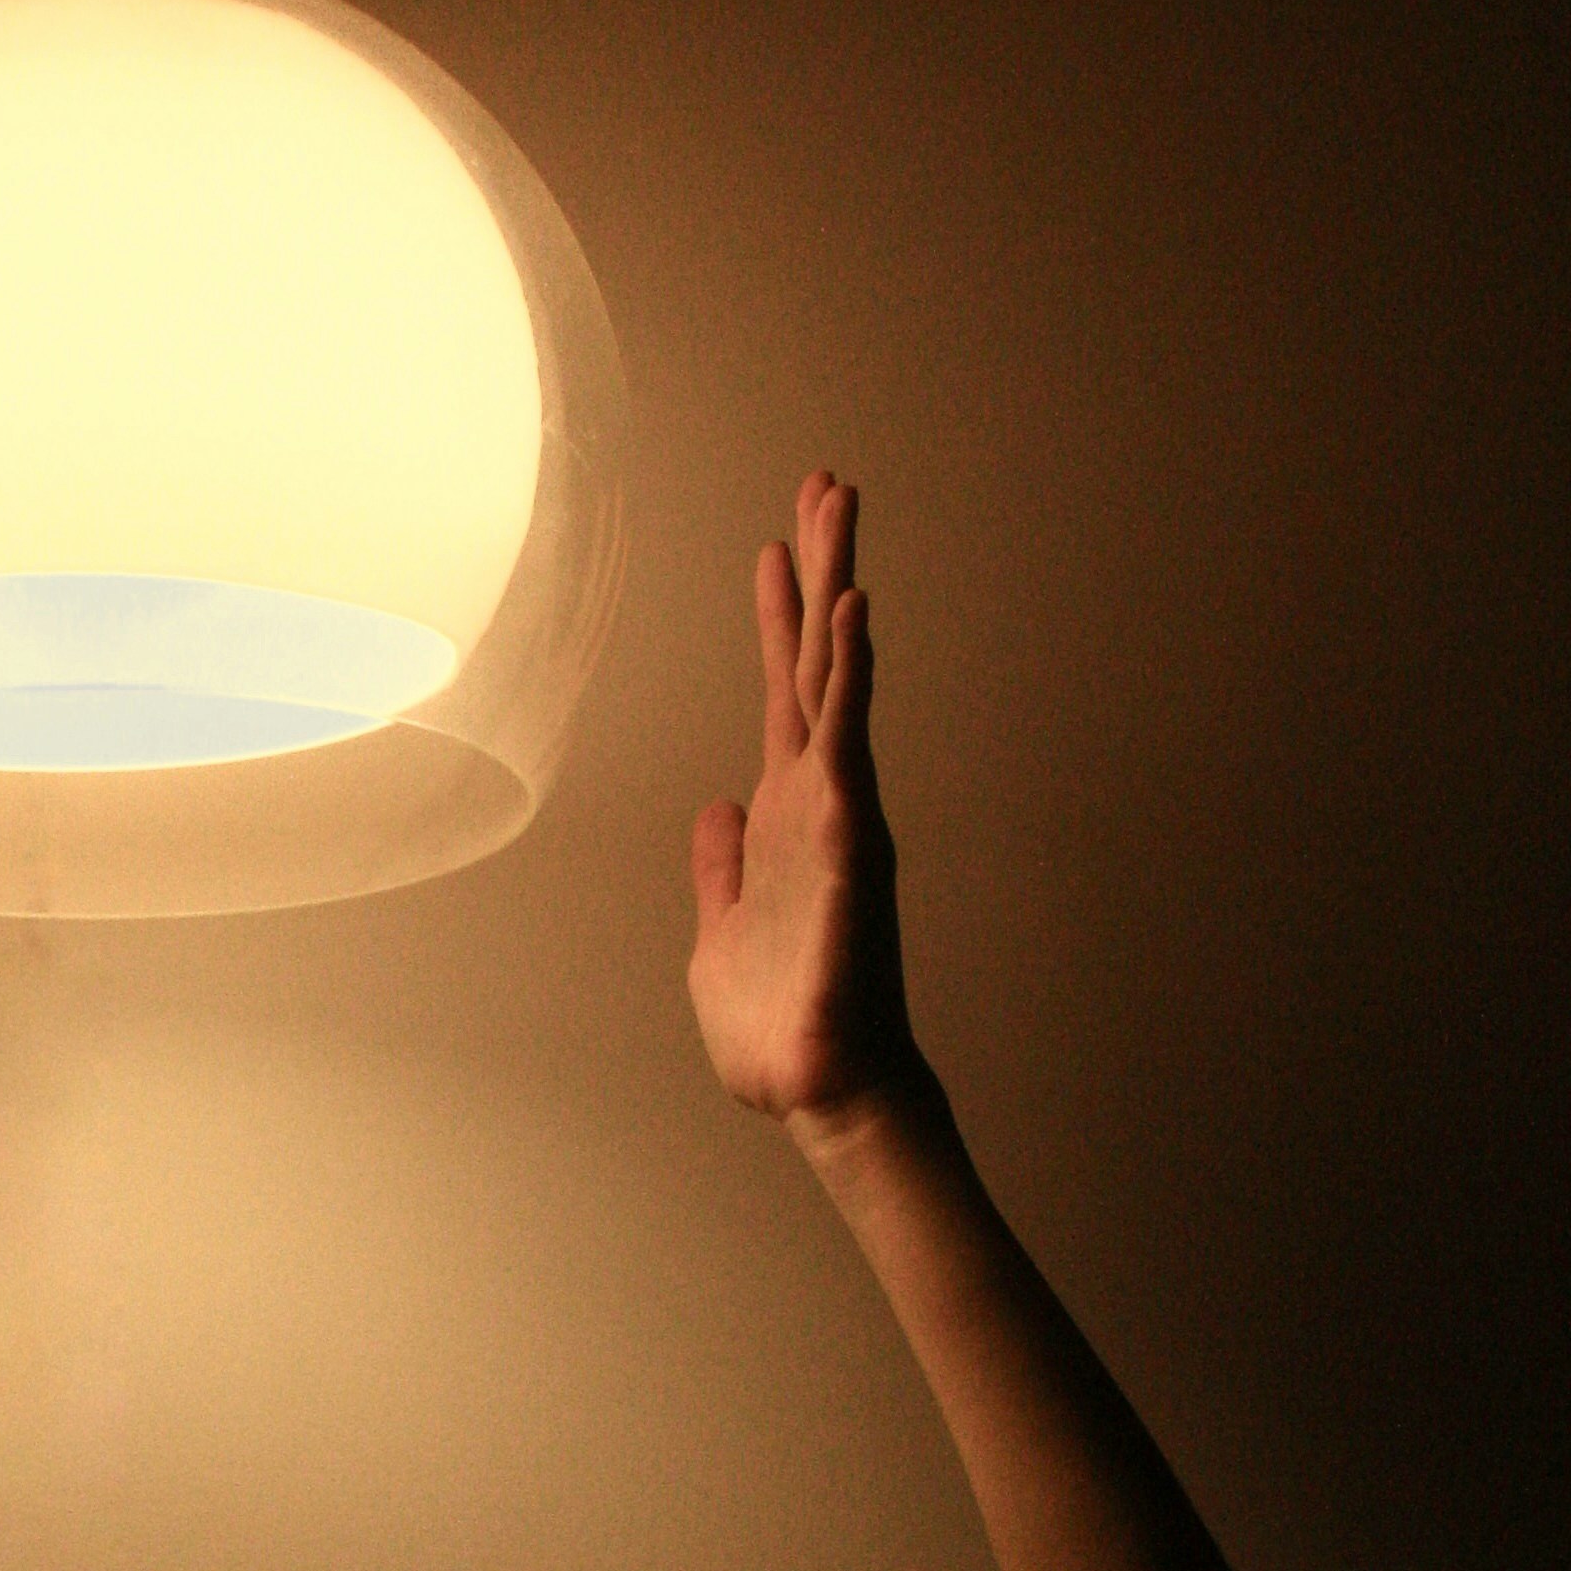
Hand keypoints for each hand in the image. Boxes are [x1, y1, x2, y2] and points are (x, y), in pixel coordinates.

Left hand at [687, 472, 927, 1143]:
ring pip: (838, 684)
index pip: (785, 693)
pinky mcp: (846, 847)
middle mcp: (822, 800)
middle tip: (828, 482)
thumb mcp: (720, 929)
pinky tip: (852, 617)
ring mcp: (839, 818)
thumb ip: (720, 865)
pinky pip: (849, 744)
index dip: (781, 618)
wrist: (816, 1088)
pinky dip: (851, 679)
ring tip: (839, 515)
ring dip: (838, 598)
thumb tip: (718, 811)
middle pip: (819, 663)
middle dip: (823, 571)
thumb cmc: (780, 1020)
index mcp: (788, 814)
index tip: (779, 544)